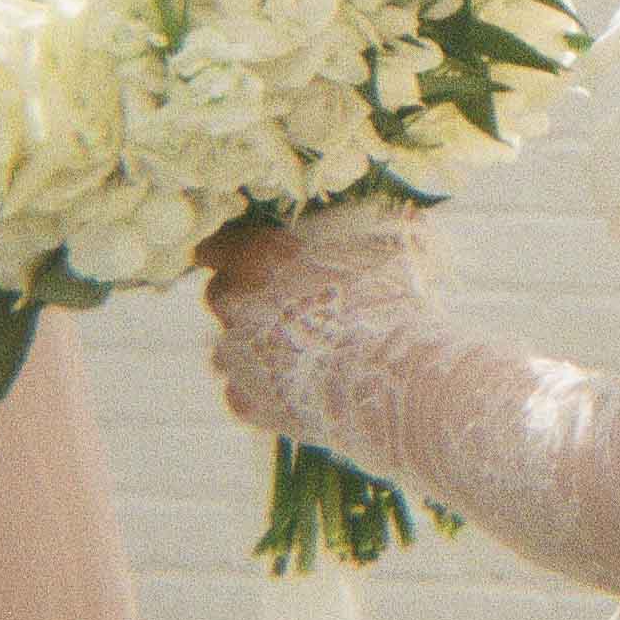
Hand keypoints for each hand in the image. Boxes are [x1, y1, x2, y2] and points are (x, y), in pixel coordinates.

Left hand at [193, 201, 440, 439]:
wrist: (404, 379)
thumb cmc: (399, 301)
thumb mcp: (395, 242)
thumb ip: (373, 226)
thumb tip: (397, 216)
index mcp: (262, 257)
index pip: (215, 245)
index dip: (230, 249)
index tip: (246, 255)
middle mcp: (237, 305)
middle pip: (219, 292)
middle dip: (245, 293)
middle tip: (287, 300)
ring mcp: (238, 358)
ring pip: (229, 343)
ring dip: (253, 340)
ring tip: (300, 346)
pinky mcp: (249, 403)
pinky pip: (242, 388)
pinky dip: (263, 383)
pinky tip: (299, 380)